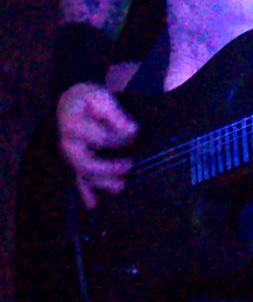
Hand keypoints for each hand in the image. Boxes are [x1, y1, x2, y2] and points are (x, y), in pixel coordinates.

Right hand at [57, 82, 137, 207]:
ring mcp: (71, 156)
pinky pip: (78, 180)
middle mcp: (68, 144)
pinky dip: (85, 192)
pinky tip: (92, 204)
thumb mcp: (101, 97)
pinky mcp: (75, 163)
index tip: (135, 132)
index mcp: (74, 125)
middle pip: (87, 163)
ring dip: (102, 183)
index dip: (119, 137)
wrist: (72, 102)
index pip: (100, 138)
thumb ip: (115, 114)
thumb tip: (132, 131)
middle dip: (109, 168)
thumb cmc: (88, 99)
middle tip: (130, 164)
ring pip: (84, 175)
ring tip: (121, 186)